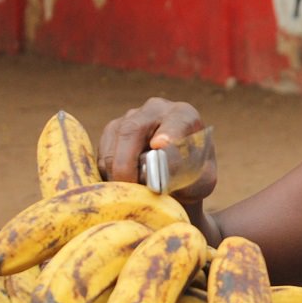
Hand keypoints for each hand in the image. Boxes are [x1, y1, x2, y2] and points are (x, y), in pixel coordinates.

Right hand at [97, 97, 216, 205]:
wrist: (177, 177)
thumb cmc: (193, 178)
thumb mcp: (199, 183)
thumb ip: (183, 177)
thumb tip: (157, 176)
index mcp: (184, 116)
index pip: (177, 121)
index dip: (169, 132)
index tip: (161, 145)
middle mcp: (155, 110)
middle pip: (132, 130)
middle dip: (126, 163)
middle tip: (131, 188)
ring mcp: (129, 118)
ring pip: (112, 144)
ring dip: (116, 173)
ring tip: (132, 193)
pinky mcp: (111, 132)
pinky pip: (101, 156)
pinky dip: (108, 175)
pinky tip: (125, 186)